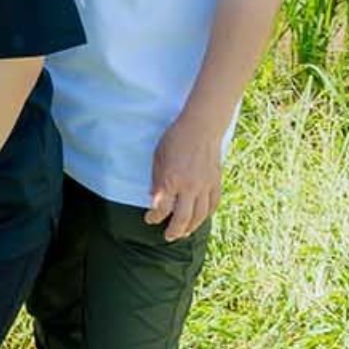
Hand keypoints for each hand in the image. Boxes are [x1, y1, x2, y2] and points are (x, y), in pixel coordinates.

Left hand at [145, 115, 222, 240]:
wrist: (201, 128)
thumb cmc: (175, 139)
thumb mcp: (158, 157)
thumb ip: (157, 180)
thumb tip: (154, 198)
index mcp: (172, 180)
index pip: (162, 208)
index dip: (154, 217)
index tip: (150, 219)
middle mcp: (189, 188)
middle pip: (182, 218)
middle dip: (174, 230)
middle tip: (168, 236)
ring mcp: (205, 187)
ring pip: (199, 216)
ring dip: (191, 227)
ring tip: (183, 233)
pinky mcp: (216, 184)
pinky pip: (212, 206)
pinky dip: (206, 215)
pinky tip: (200, 219)